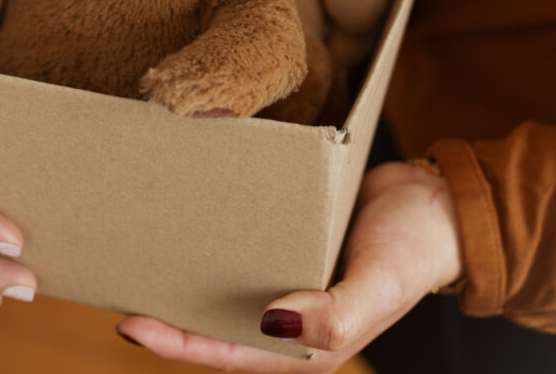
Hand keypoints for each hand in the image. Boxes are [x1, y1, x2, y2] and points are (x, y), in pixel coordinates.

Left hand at [116, 161, 461, 369]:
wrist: (443, 202)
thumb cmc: (415, 250)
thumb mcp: (378, 285)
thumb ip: (333, 318)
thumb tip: (270, 325)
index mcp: (307, 346)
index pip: (225, 353)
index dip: (175, 342)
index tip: (128, 321)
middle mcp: (287, 318)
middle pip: (210, 323)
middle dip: (163, 311)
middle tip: (111, 281)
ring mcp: (284, 279)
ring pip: (220, 286)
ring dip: (180, 275)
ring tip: (133, 250)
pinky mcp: (286, 241)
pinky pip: (239, 248)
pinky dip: (209, 240)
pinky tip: (180, 216)